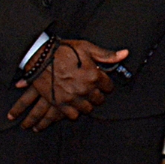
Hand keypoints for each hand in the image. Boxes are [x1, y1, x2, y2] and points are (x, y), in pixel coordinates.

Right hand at [9, 40, 123, 129]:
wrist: (39, 57)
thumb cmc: (63, 50)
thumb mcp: (86, 48)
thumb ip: (106, 55)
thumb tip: (125, 54)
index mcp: (94, 75)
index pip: (108, 87)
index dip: (105, 84)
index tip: (100, 82)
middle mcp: (85, 89)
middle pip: (99, 99)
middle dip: (97, 94)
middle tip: (91, 89)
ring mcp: (72, 98)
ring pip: (88, 109)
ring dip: (86, 104)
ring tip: (82, 97)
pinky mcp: (59, 103)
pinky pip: (73, 115)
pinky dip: (74, 112)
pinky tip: (73, 104)